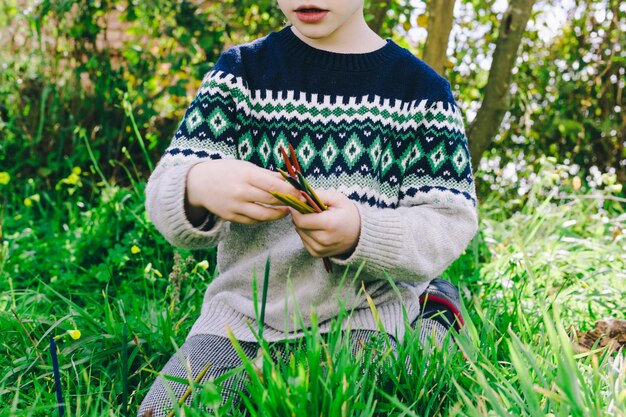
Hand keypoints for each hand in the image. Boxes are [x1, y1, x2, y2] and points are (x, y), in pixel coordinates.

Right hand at [186, 159, 300, 224]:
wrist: (198, 184)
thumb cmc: (226, 171)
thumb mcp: (245, 166)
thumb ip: (267, 175)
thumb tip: (289, 179)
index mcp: (246, 175)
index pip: (273, 185)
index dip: (290, 191)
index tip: (302, 193)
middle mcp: (240, 192)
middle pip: (271, 201)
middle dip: (288, 202)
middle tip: (300, 203)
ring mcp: (235, 206)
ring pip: (264, 215)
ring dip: (278, 214)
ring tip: (286, 210)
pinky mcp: (231, 217)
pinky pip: (253, 221)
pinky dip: (264, 218)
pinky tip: (270, 213)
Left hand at [290, 190, 360, 257]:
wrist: (359, 234)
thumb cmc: (347, 213)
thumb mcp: (337, 198)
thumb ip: (319, 195)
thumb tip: (300, 197)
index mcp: (329, 224)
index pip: (300, 220)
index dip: (296, 211)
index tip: (299, 204)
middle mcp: (324, 239)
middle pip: (299, 226)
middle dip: (299, 216)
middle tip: (308, 210)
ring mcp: (320, 249)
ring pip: (300, 234)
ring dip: (302, 225)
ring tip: (314, 219)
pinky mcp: (317, 254)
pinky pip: (303, 241)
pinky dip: (306, 233)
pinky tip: (316, 229)